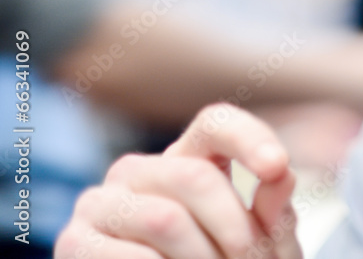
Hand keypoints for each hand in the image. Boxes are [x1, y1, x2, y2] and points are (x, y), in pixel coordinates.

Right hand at [55, 103, 302, 258]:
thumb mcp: (261, 247)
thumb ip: (274, 213)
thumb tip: (282, 174)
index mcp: (189, 159)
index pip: (216, 124)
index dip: (248, 138)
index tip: (277, 166)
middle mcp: (140, 170)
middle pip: (196, 176)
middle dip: (235, 230)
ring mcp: (100, 202)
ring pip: (166, 219)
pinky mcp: (73, 240)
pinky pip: (135, 255)